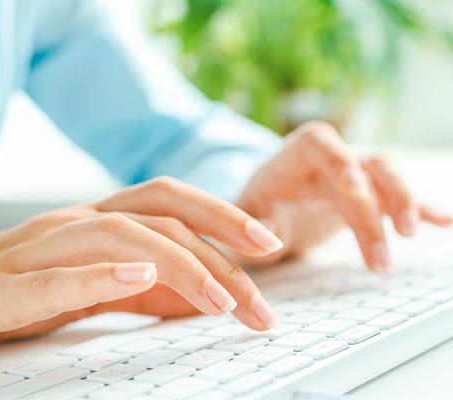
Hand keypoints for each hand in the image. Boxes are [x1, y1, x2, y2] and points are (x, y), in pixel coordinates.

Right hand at [0, 177, 282, 362]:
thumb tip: (203, 294)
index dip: (223, 217)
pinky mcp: (0, 286)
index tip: (270, 246)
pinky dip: (100, 273)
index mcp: (96, 222)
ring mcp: (36, 248)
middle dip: (219, 232)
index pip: (170, 205)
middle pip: (156, 209)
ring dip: (176, 264)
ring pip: (116, 235)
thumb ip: (142, 286)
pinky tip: (138, 275)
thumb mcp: (93, 287)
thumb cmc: (12, 291)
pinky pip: (53, 275)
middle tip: (269, 263)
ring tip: (221, 299)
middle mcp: (73, 222)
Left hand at [237, 121, 451, 270]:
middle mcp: (330, 159)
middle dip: (375, 208)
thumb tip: (272, 233)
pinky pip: (398, 198)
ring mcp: (354, 175)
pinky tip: (444, 221)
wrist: (271, 208)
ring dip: (402, 204)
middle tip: (379, 256)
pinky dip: (422, 208)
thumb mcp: (243, 215)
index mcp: (295, 155)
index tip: (354, 188)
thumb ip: (253, 222)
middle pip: (364, 167)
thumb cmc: (255, 208)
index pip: (320, 142)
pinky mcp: (369, 196)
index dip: (339, 159)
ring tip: (409, 236)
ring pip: (387, 177)